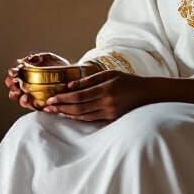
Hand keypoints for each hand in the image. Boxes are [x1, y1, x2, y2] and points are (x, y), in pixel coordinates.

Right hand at [5, 51, 68, 111]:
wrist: (74, 76)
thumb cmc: (59, 66)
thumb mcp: (49, 58)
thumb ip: (38, 57)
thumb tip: (27, 59)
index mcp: (26, 74)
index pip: (14, 75)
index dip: (12, 74)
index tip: (14, 73)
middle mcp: (27, 86)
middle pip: (14, 89)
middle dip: (12, 88)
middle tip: (16, 85)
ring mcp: (33, 96)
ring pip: (21, 100)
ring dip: (21, 99)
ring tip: (25, 96)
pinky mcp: (42, 104)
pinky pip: (35, 107)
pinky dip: (34, 106)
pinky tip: (36, 102)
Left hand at [43, 70, 158, 121]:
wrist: (146, 94)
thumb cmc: (127, 81)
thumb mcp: (109, 74)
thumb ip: (89, 80)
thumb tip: (70, 85)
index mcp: (105, 89)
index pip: (79, 96)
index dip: (63, 98)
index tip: (51, 99)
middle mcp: (106, 103)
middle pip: (78, 108)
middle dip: (61, 107)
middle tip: (47, 107)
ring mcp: (109, 112)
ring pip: (83, 116)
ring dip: (67, 114)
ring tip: (54, 111)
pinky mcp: (111, 118)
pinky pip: (90, 119)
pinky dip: (77, 117)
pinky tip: (68, 115)